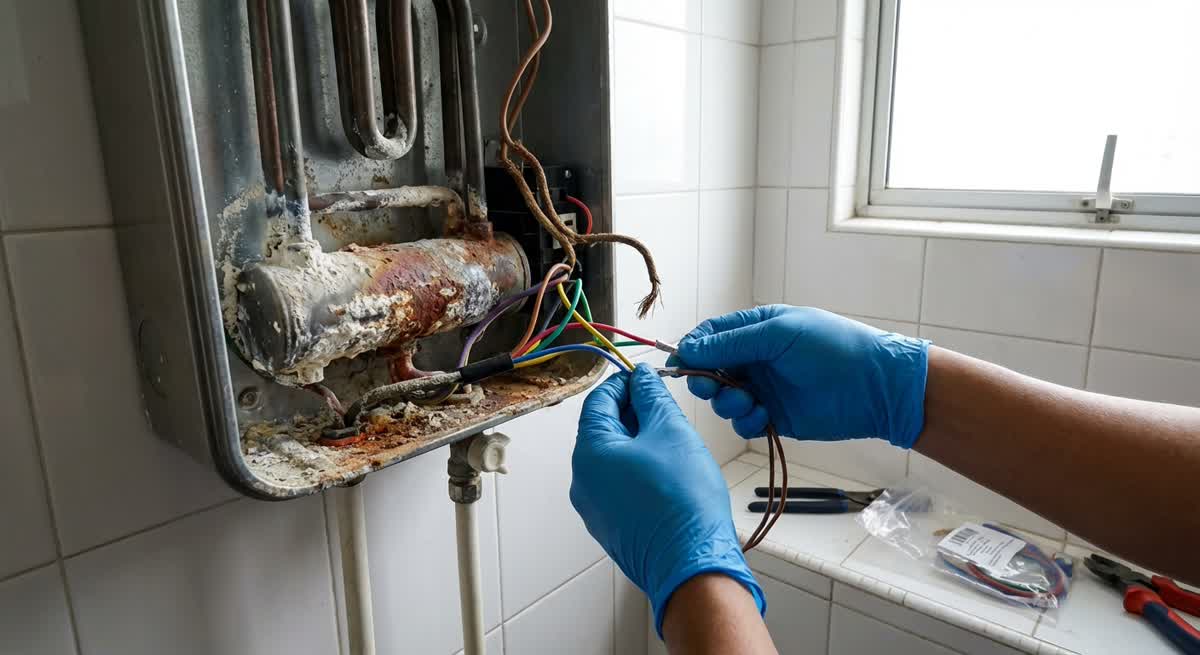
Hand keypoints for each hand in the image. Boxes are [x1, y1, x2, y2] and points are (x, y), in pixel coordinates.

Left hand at [570, 364, 764, 635]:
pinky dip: (637, 471)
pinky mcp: (610, 527)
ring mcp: (594, 508)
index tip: (647, 378)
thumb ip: (652, 397)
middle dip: (633, 414)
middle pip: (602, 430)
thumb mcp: (671, 431)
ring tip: (672, 442)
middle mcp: (583, 481)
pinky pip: (618, 487)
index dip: (624, 383)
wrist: (692, 564)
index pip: (599, 400)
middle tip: (665, 407)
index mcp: (589, 453)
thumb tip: (642, 377)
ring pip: (611, 460)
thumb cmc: (683, 501)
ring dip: (638, 443)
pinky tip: (667, 473)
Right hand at [675, 305, 929, 447]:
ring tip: (748, 401)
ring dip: (727, 402)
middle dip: (704, 379)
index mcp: (757, 329)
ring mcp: (765, 388)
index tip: (680, 363)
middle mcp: (757, 359)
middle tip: (706, 387)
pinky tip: (763, 415)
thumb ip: (731, 343)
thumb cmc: (832, 347)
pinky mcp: (774, 417)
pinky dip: (746, 421)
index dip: (692, 348)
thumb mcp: (778, 334)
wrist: (875, 387)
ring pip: (723, 399)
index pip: (711, 335)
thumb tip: (688, 347)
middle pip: (710, 369)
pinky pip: (743, 422)